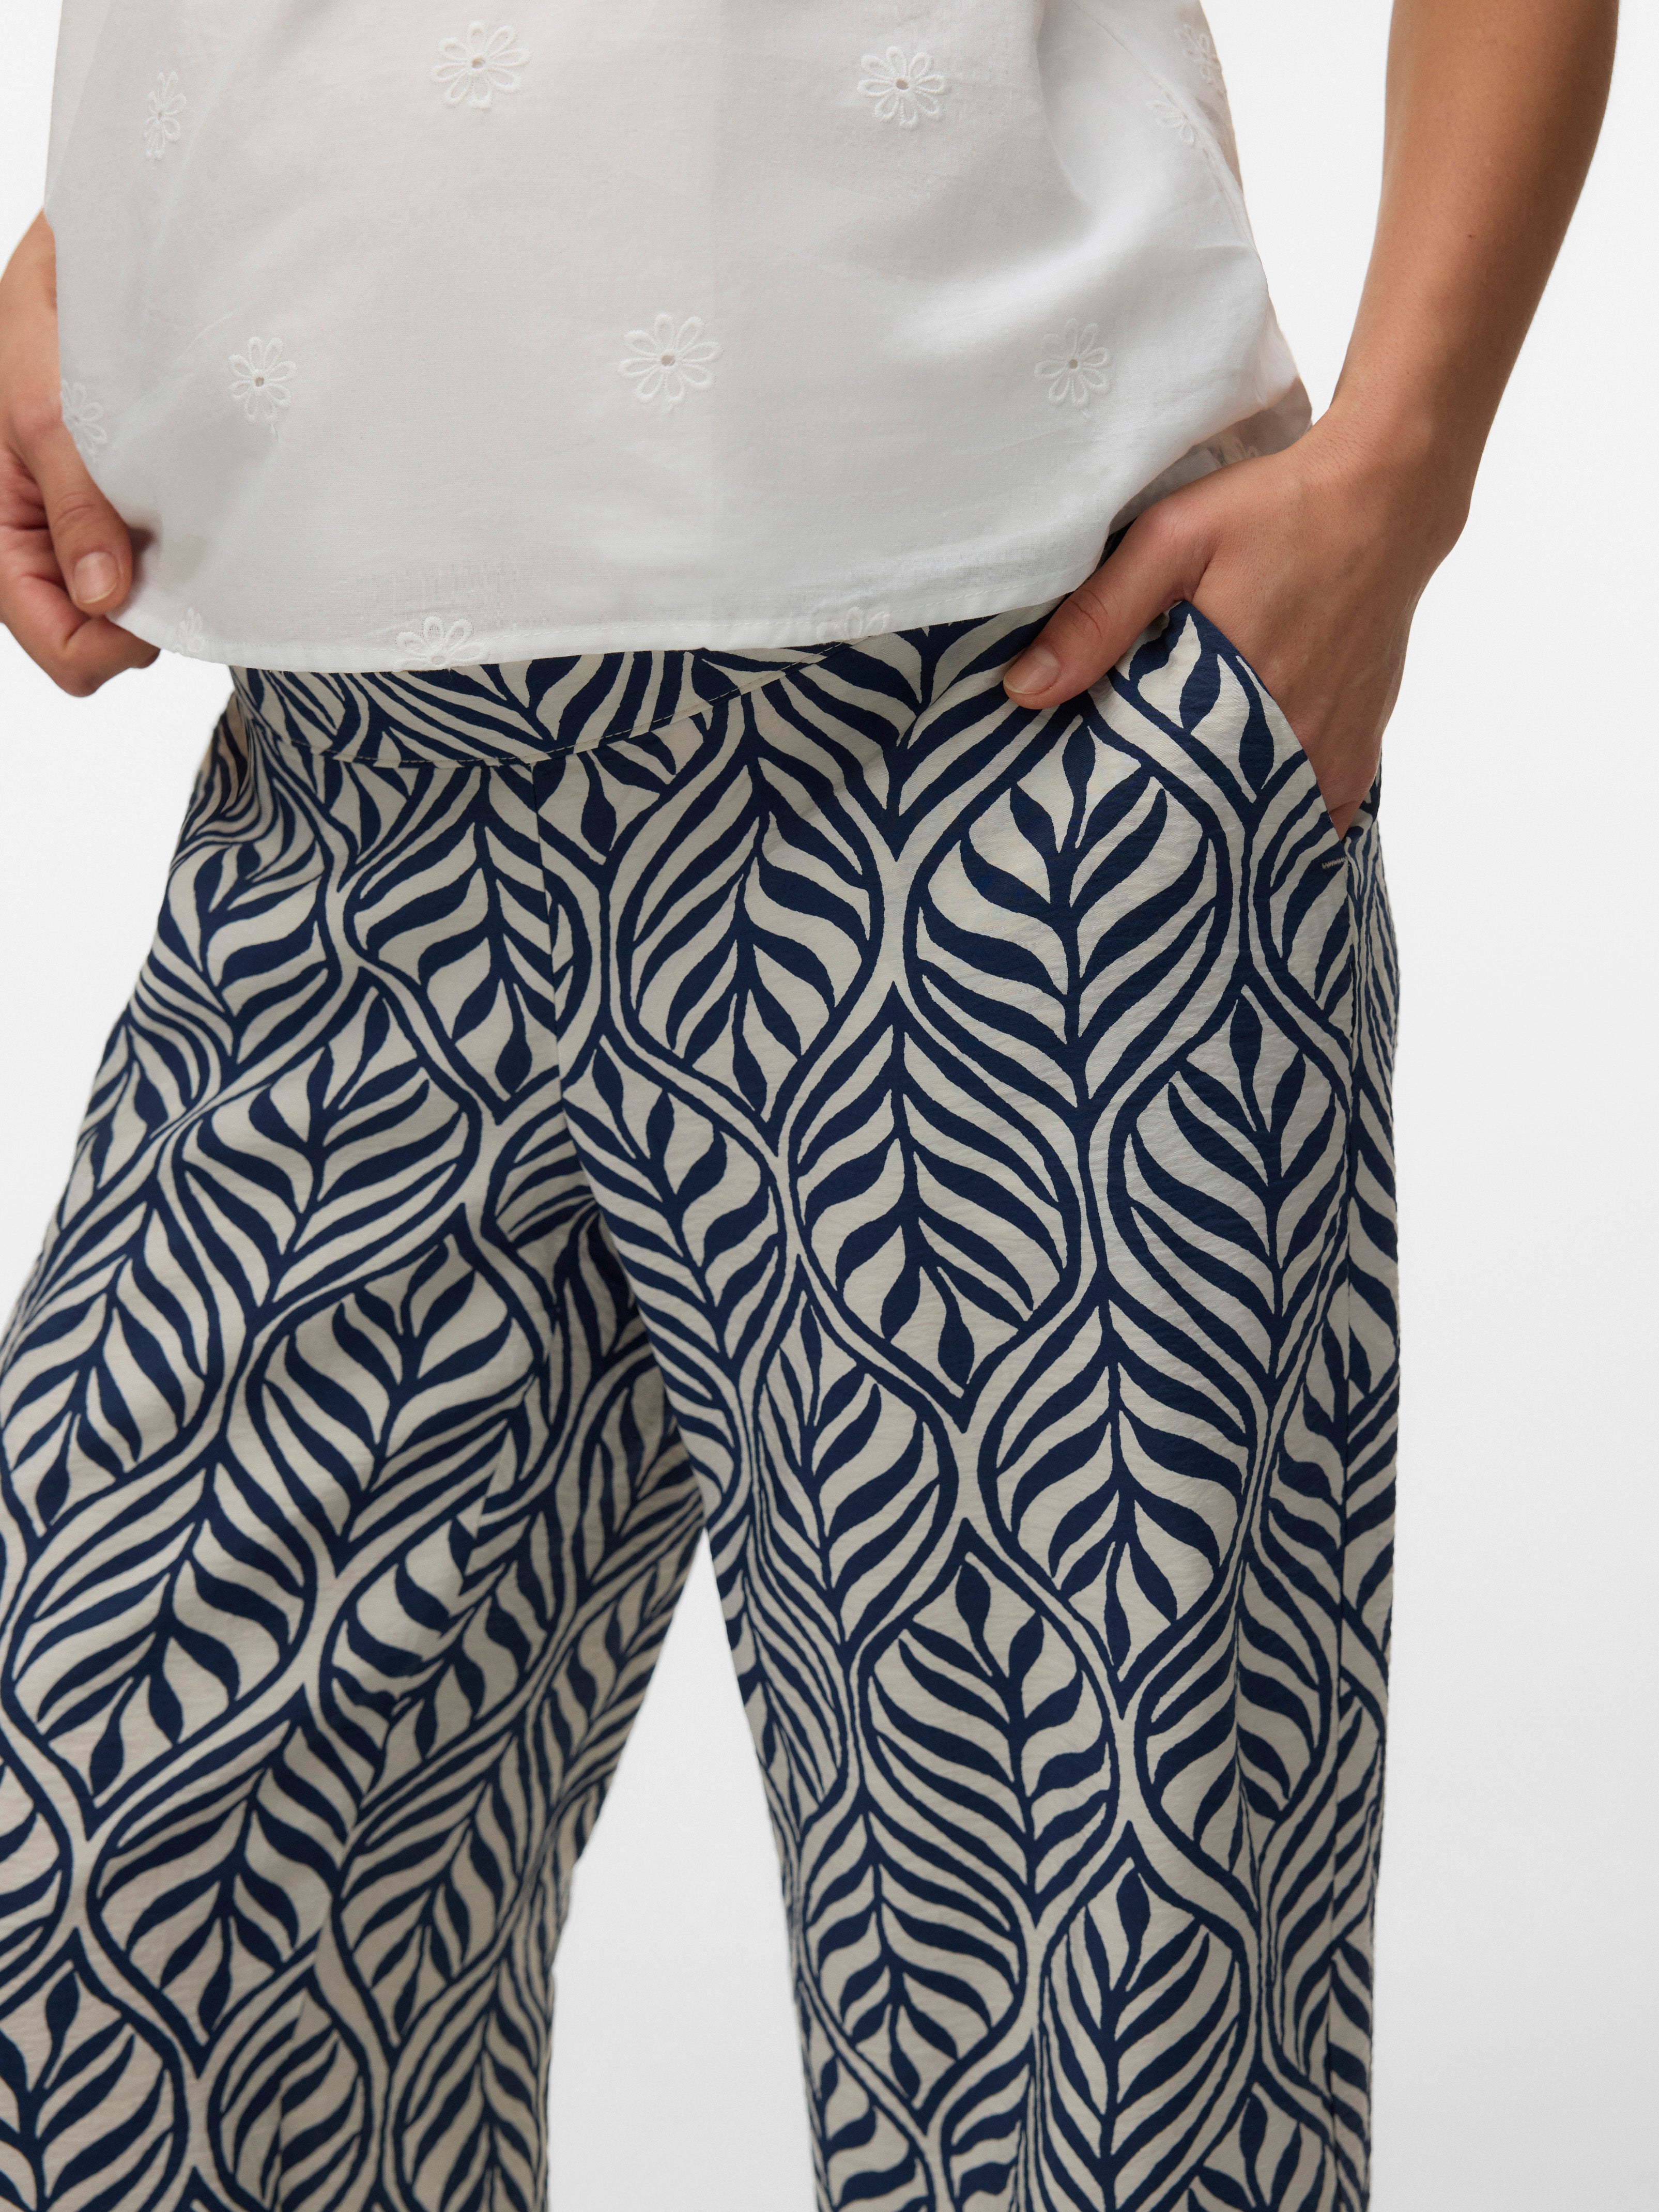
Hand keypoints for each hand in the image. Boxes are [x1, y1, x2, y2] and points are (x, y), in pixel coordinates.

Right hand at [0, 212, 157, 695]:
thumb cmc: (43, 322)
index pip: (62, 647)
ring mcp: (83, 538)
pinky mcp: (120, 514)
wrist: (83, 264)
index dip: (113, 642)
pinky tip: (188, 503)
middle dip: (144, 613)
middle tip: (179, 545)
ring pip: (134, 607)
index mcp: (0, 537)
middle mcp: (43, 550)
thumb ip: (77, 507)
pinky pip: (155, 565)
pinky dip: (176, 548)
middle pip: (103, 640)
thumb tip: (104, 599)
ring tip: (181, 510)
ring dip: (165, 576)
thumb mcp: (46, 411)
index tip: (157, 593)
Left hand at [1003, 412, 1465, 837]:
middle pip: (1211, 819)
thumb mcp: (1172, 539)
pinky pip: (1313, 817)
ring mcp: (1334, 754)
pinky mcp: (1360, 751)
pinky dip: (1274, 819)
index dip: (1118, 812)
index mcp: (1237, 698)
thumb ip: (1099, 615)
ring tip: (1173, 821)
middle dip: (1164, 829)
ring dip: (1220, 826)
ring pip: (1262, 826)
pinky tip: (1239, 810)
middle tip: (1118, 827)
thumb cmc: (1277, 511)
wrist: (1387, 497)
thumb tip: (1024, 691)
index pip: (1160, 794)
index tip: (1084, 819)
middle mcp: (1295, 742)